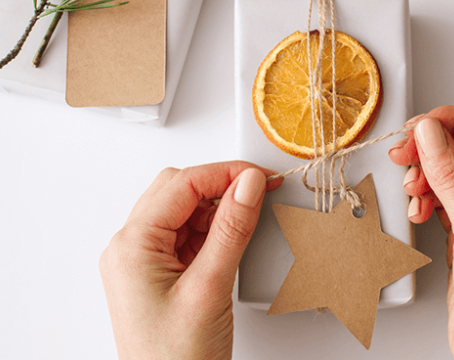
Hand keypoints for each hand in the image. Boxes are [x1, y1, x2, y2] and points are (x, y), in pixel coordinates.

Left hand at [99, 161, 282, 359]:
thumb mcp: (209, 287)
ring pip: (183, 211)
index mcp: (132, 245)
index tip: (260, 177)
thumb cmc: (176, 359)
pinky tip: (233, 237)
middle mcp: (131, 247)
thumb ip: (232, 229)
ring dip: (217, 208)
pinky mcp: (159, 273)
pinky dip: (212, 230)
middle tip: (257, 192)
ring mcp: (143, 261)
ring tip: (249, 219)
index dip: (224, 173)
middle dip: (219, 186)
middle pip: (177, 191)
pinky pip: (186, 235)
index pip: (182, 185)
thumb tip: (248, 183)